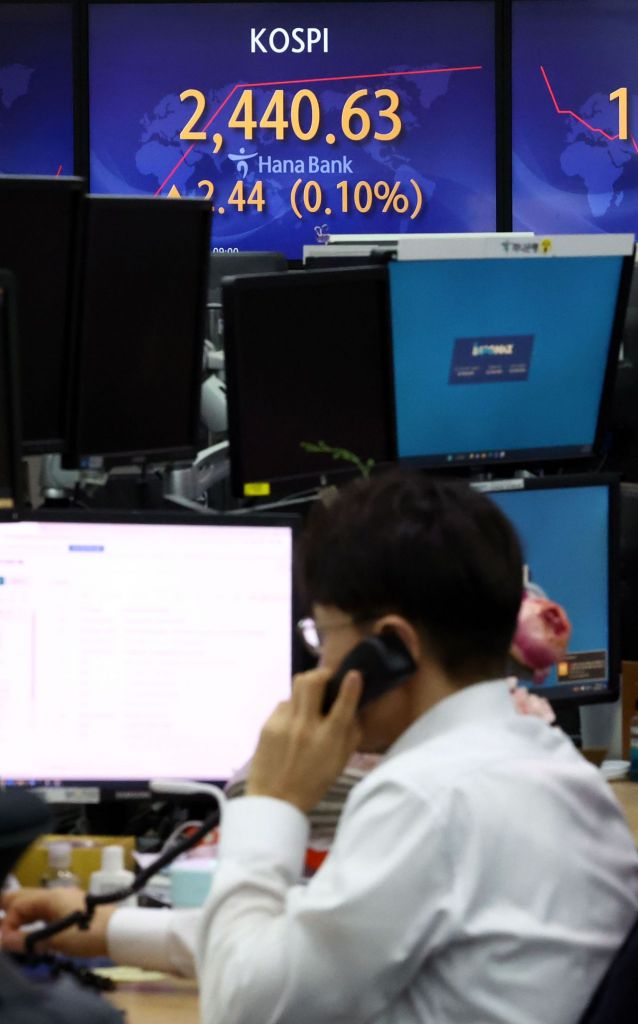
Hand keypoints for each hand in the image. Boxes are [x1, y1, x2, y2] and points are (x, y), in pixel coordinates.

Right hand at [0, 886, 114, 957]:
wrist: (118, 933)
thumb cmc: (86, 935)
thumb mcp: (54, 940)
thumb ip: (27, 940)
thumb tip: (2, 939)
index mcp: (49, 897)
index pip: (18, 905)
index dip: (8, 923)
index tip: (6, 942)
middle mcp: (55, 894)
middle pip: (25, 897)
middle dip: (8, 906)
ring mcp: (64, 900)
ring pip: (35, 903)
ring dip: (20, 913)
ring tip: (9, 924)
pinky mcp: (71, 909)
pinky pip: (45, 910)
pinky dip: (33, 918)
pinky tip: (31, 928)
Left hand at [246, 666, 362, 813]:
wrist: (274, 800)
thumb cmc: (313, 783)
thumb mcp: (340, 764)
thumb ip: (351, 735)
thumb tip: (354, 711)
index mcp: (327, 740)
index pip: (342, 706)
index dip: (351, 687)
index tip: (354, 674)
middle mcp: (305, 728)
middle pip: (311, 681)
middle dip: (321, 674)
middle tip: (326, 680)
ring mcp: (284, 724)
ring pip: (296, 687)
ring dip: (307, 690)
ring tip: (309, 703)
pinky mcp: (267, 725)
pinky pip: (283, 704)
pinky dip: (292, 709)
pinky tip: (292, 723)